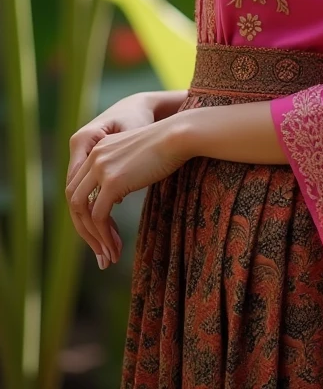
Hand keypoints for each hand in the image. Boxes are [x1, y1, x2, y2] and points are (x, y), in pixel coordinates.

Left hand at [65, 114, 188, 267]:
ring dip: (93, 237)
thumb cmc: (167, 147)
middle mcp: (94, 157)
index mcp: (98, 149)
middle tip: (100, 251)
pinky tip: (115, 248)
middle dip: (84, 229)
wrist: (179, 136)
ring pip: (83, 210)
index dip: (86, 212)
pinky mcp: (111, 181)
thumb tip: (116, 198)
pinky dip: (104, 236)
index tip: (100, 233)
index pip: (79, 186)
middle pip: (75, 199)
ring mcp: (101, 168)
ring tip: (108, 256)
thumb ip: (120, 172)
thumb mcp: (135, 157)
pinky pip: (98, 216)